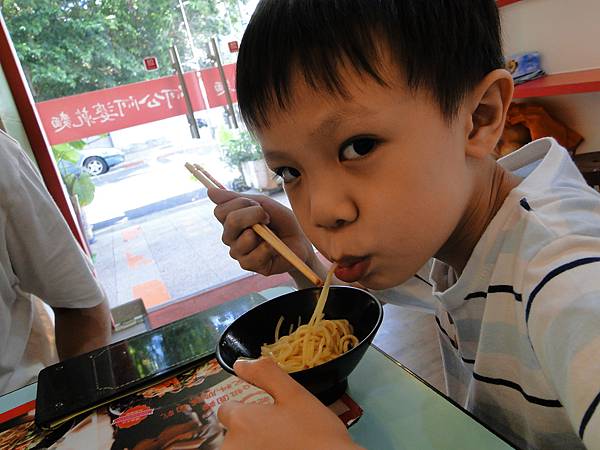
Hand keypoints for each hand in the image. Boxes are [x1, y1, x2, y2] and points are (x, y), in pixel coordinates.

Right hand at [208, 189, 314, 276]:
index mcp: (231, 221)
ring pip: (241, 240)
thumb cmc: (281, 222)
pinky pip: (253, 256)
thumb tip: (209, 192)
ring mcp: (238, 252)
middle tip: (267, 218)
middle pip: (229, 222)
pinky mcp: (249, 265)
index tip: (258, 205)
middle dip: (252, 215)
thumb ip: (237, 199)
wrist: (300, 241)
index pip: (220, 210)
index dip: (240, 204)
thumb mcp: (263, 204)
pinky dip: (267, 249)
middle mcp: (231, 237)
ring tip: (271, 235)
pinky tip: (273, 248)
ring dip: (261, 233)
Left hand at [218, 358, 362, 449]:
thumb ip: (265, 374)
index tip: (270, 416)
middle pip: (233, 432)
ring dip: (257, 444)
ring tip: (285, 444)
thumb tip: (240, 365)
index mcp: (241, 421)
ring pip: (241, 447)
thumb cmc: (317, 433)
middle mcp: (233, 446)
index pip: (227, 410)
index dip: (249, 409)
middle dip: (252, 430)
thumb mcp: (294, 394)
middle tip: (282, 432)